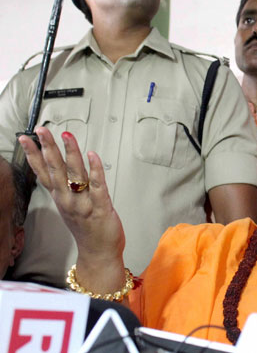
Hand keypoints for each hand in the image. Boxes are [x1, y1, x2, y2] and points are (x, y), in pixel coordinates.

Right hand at [19, 127, 124, 265]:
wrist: (98, 254)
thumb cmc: (87, 229)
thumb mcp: (69, 207)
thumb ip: (65, 188)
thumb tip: (61, 168)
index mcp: (60, 198)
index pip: (43, 172)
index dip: (34, 155)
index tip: (26, 138)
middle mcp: (68, 200)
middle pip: (54, 170)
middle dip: (47, 148)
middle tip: (41, 130)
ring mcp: (83, 204)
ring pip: (74, 175)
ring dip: (70, 154)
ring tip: (66, 135)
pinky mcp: (101, 207)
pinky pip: (97, 186)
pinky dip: (95, 170)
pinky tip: (92, 155)